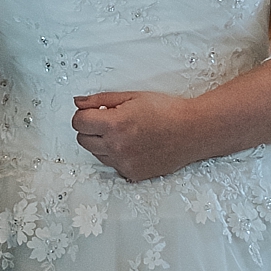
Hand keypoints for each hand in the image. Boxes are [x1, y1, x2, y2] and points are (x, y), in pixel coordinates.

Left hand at [72, 89, 196, 182]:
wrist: (191, 131)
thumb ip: (100, 99)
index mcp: (115, 124)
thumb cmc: (165, 110)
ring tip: (123, 131)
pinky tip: (132, 144)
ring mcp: (124, 164)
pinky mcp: (132, 174)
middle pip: (82, 140)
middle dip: (90, 128)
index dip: (83, 114)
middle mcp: (117, 147)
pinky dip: (116, 155)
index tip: (91, 111)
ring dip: (102, 142)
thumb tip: (78, 102)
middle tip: (107, 119)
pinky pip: (112, 165)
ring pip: (96, 154)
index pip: (78, 122)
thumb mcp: (131, 96)